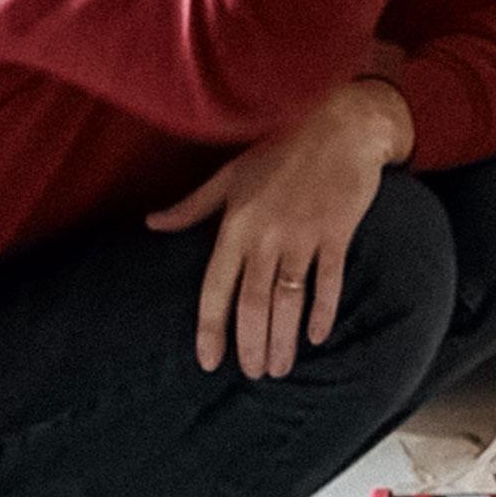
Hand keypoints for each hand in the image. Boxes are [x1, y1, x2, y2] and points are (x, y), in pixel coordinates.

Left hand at [146, 80, 414, 378]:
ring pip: (288, 299)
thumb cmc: (284, 145)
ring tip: (281, 367)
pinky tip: (317, 335)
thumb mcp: (232, 172)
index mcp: (236, 224)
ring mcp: (303, 235)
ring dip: (283, 338)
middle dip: (252, 344)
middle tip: (255, 374)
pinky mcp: (337, 232)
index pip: (216, 289)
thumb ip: (192, 205)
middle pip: (254, 304)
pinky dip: (322, 310)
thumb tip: (151, 223)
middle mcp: (267, 235)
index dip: (211, 329)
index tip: (210, 362)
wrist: (343, 123)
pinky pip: (328, 281)